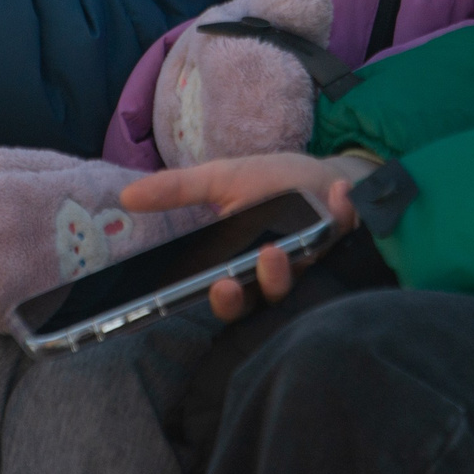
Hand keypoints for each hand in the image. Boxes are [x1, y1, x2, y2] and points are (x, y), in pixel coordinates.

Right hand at [121, 152, 375, 320]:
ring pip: (306, 278)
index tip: (221, 287)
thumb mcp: (220, 179)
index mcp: (245, 267)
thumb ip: (177, 190)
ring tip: (286, 238)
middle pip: (269, 299)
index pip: (232, 299)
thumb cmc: (269, 183)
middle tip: (263, 261)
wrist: (320, 172)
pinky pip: (347, 235)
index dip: (227, 301)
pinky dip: (344, 213)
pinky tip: (339, 193)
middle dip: (265, 285)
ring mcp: (315, 263)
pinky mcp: (345, 244)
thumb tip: (126, 196)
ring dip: (296, 260)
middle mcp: (280, 275)